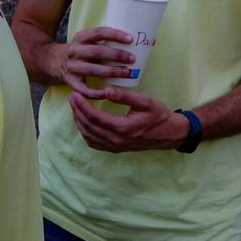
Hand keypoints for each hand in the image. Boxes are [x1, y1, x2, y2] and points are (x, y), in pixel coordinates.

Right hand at [44, 26, 134, 92]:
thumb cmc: (78, 50)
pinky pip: (84, 89)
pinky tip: (109, 92)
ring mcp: (72, 67)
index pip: (99, 32)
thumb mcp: (85, 40)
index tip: (130, 39)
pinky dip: (96, 93)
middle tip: (132, 59)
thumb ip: (102, 41)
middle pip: (97, 52)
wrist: (52, 61)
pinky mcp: (70, 81)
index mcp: (80, 38)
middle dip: (116, 55)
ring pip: (93, 70)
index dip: (115, 35)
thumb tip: (132, 43)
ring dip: (111, 71)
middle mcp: (74, 51)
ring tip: (126, 73)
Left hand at [68, 87, 188, 152]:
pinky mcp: (115, 149)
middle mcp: (116, 140)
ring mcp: (115, 147)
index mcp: (122, 128)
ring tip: (75, 107)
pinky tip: (83, 122)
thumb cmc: (158, 115)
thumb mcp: (145, 102)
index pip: (94, 116)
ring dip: (79, 121)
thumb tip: (106, 91)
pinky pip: (94, 143)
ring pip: (88, 135)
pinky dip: (85, 132)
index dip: (82, 105)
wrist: (168, 134)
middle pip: (88, 126)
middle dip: (77, 111)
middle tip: (71, 98)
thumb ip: (125, 97)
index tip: (74, 94)